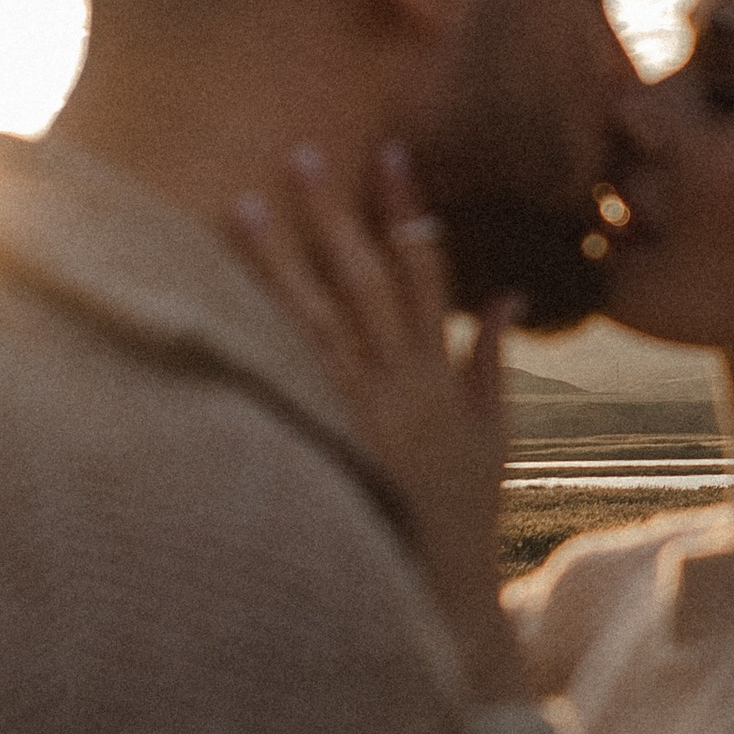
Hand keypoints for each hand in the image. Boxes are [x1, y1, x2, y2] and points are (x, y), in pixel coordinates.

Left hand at [233, 144, 525, 701]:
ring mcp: (359, 409)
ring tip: (248, 203)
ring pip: (316, 317)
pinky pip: (290, 373)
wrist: (445, 580)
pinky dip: (261, 330)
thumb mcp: (494, 430)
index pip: (424, 267)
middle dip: (337, 213)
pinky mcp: (327, 438)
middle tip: (304, 152)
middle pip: (364, 278)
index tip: (389, 153)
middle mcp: (399, 380)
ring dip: (281, 258)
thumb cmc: (466, 507)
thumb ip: (491, 357)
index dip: (406, 208)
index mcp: (439, 371)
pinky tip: (226, 293)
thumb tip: (507, 293)